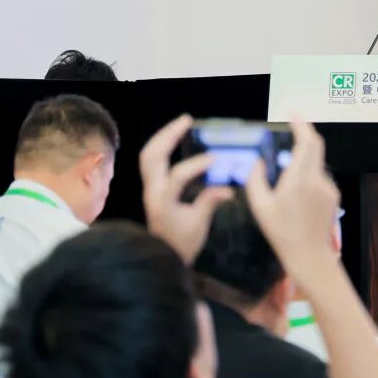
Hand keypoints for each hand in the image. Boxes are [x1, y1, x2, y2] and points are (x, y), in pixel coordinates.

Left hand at [139, 114, 233, 263]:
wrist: (160, 257)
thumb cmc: (180, 244)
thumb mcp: (199, 224)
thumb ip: (210, 201)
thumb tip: (229, 189)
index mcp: (164, 201)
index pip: (177, 176)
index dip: (196, 165)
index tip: (215, 159)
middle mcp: (152, 191)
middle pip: (152, 155)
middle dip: (168, 134)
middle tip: (187, 120)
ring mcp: (150, 188)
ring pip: (149, 155)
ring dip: (163, 137)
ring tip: (180, 124)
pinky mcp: (152, 188)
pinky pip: (152, 161)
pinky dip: (162, 147)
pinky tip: (175, 141)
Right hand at [245, 121, 340, 280]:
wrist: (310, 255)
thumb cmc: (281, 232)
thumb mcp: (260, 207)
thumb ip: (255, 180)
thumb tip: (257, 161)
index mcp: (299, 179)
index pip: (306, 143)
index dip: (301, 125)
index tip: (293, 114)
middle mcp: (317, 179)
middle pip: (315, 147)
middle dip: (304, 134)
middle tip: (291, 128)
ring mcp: (328, 187)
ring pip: (315, 164)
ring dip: (303, 161)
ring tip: (286, 178)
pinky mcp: (333, 196)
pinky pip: (319, 178)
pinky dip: (308, 176)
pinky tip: (297, 195)